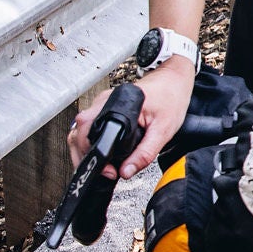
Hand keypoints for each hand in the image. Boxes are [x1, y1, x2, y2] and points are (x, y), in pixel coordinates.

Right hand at [68, 59, 193, 179]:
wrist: (174, 80)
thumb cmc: (170, 98)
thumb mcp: (163, 130)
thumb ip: (145, 153)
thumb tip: (126, 171)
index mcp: (115, 105)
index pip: (88, 133)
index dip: (93, 154)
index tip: (108, 169)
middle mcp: (104, 102)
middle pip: (78, 133)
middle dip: (84, 156)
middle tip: (104, 171)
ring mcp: (102, 103)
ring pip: (80, 130)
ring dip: (85, 150)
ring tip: (102, 166)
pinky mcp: (105, 107)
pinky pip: (90, 126)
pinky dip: (91, 141)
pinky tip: (103, 152)